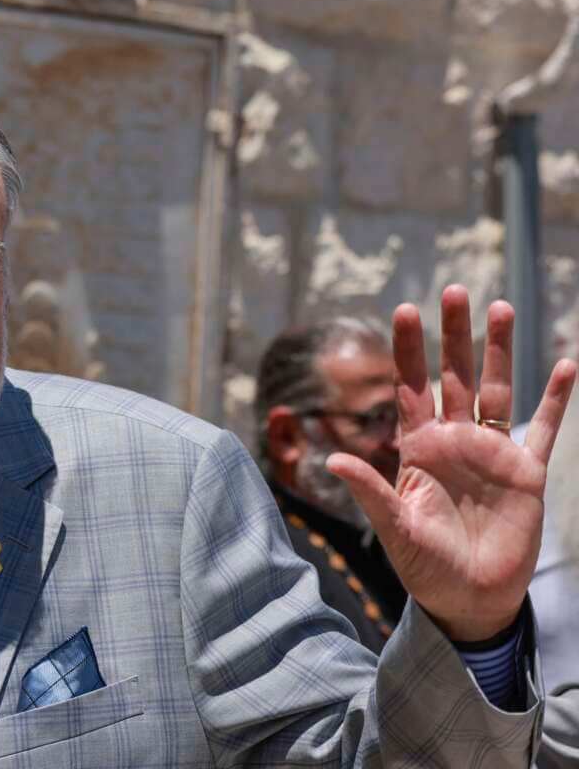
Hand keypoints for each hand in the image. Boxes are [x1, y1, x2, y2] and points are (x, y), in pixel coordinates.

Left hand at [328, 285, 576, 641]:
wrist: (469, 599)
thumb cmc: (425, 566)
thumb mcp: (395, 528)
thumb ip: (370, 490)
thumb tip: (334, 458)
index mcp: (418, 450)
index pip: (410, 388)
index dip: (407, 351)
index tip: (403, 309)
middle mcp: (454, 442)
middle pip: (454, 376)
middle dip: (453, 335)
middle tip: (453, 290)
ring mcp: (491, 454)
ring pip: (496, 390)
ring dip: (499, 351)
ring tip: (501, 307)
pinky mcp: (526, 474)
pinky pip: (544, 429)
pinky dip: (557, 399)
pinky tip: (567, 364)